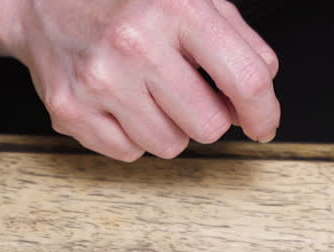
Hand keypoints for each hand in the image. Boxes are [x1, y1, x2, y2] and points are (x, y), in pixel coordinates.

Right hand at [7, 0, 280, 160]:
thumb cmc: (125, 0)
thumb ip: (238, 41)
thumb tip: (259, 101)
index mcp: (176, 6)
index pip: (246, 80)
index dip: (264, 112)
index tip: (262, 123)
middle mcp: (136, 43)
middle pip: (209, 126)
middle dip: (208, 116)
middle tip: (187, 91)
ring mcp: (99, 79)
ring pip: (171, 146)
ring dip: (169, 127)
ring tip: (148, 90)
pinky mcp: (70, 109)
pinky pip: (130, 153)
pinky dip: (132, 134)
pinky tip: (119, 100)